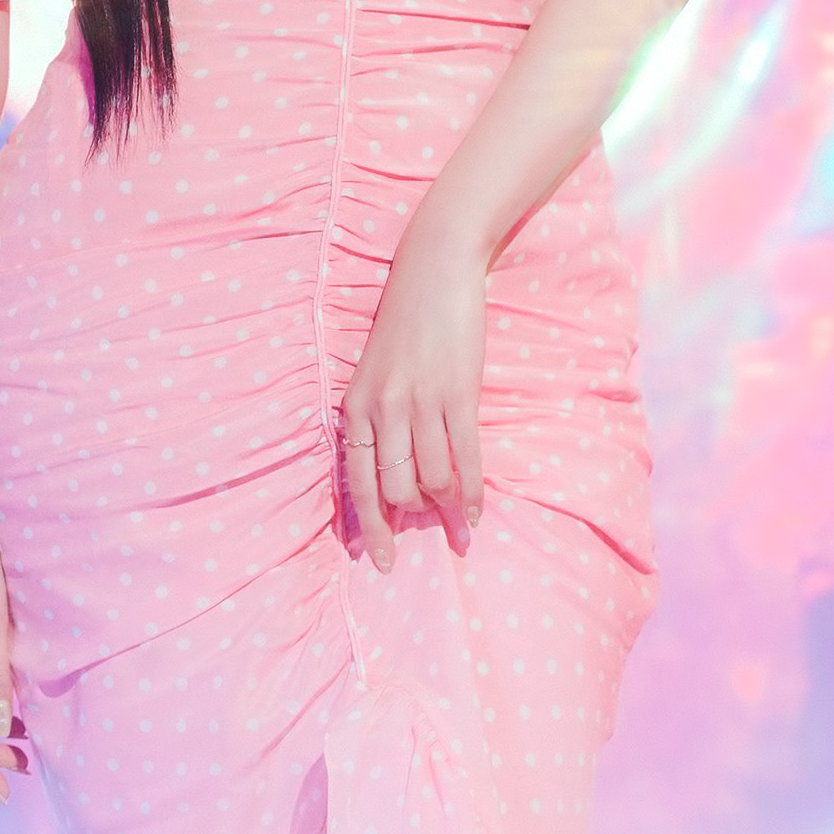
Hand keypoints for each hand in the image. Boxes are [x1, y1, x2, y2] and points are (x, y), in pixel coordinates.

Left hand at [340, 206, 486, 571]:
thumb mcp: (374, 372)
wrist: (434, 270)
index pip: (358, 483)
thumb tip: (393, 478)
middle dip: (416, 522)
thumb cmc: (404, 323)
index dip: (370, 528)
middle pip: (397, 490)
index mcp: (355, 406)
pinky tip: (477, 511)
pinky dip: (473, 491)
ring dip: (449, 511)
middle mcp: (383, 409)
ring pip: (433, 479)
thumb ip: (376, 420)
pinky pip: (466, 457)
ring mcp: (421, 402)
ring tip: (462, 530)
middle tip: (434, 537)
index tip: (380, 563)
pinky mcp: (458, 393)